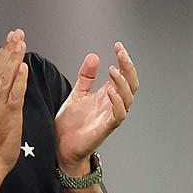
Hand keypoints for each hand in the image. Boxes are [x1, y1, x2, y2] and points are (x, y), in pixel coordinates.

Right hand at [0, 29, 28, 175]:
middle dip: (8, 49)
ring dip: (13, 59)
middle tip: (16, 33)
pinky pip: (14, 95)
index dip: (2, 52)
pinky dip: (18, 81)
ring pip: (5, 78)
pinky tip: (23, 68)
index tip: (10, 37)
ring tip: (20, 43)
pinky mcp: (9, 116)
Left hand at [54, 42, 139, 172]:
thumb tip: (94, 56)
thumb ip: (87, 77)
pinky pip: (118, 115)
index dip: (123, 61)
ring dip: (122, 83)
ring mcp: (110, 116)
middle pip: (131, 84)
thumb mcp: (77, 94)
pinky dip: (117, 102)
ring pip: (128, 98)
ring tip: (113, 70)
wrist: (61, 147)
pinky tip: (111, 91)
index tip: (118, 46)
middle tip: (121, 54)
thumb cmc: (71, 124)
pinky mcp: (105, 128)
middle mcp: (112, 105)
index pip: (122, 75)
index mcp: (107, 96)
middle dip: (128, 68)